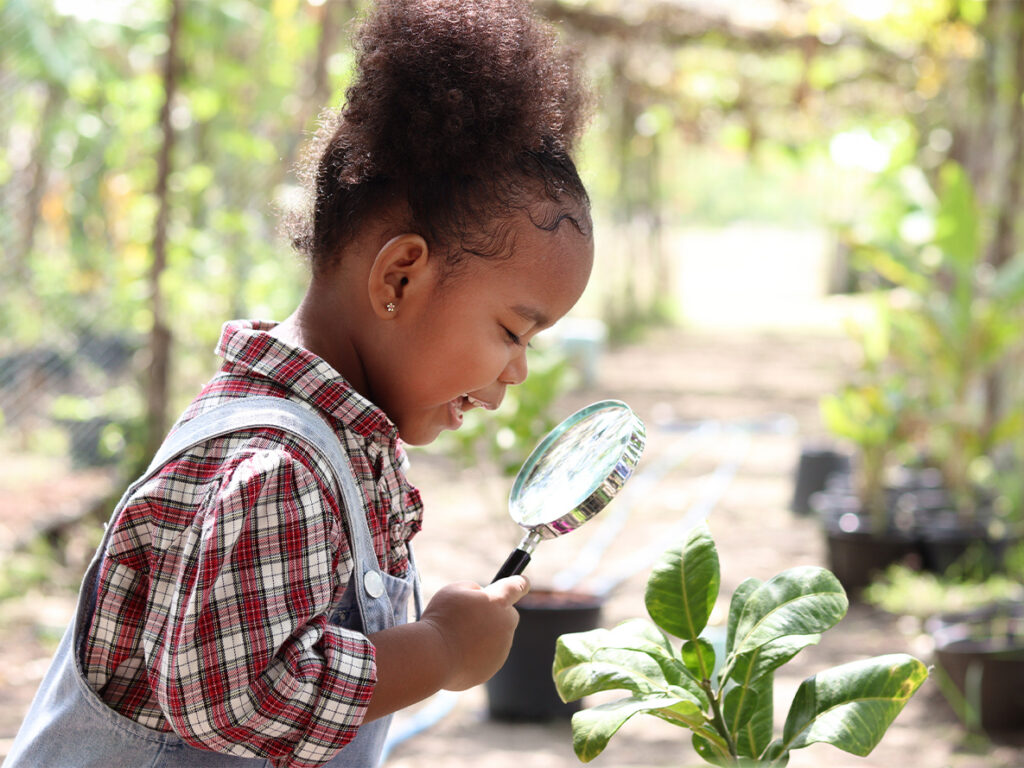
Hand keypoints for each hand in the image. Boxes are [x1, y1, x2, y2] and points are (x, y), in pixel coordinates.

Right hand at [420, 576, 529, 690]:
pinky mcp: (492, 668)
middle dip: (495, 614)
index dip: (521, 583)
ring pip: (497, 637)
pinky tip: (457, 653)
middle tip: (470, 616)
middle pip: (508, 615)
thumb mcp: (454, 590)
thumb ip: (474, 590)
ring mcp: (501, 649)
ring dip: (483, 635)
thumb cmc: (441, 618)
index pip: (517, 587)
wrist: (433, 656)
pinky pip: (487, 656)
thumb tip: (482, 598)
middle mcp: (505, 625)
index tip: (525, 582)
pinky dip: (476, 654)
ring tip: (457, 637)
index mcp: (497, 602)